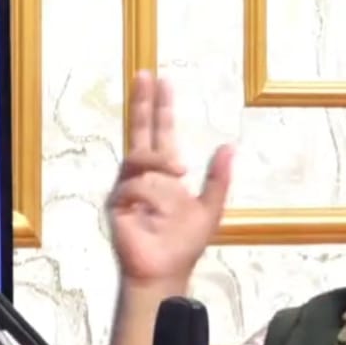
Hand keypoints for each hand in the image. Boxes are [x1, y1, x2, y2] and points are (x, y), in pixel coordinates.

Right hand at [107, 71, 232, 281]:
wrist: (165, 269)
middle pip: (140, 130)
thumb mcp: (210, 208)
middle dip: (143, 102)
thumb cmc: (184, 243)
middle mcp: (144, 174)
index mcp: (165, 172)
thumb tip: (228, 147)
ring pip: (142, 160)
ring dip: (161, 164)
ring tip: (178, 173)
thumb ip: (218, 179)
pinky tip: (154, 209)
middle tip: (145, 75)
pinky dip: (149, 196)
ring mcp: (127, 186)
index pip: (160, 132)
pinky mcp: (117, 202)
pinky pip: (134, 187)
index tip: (160, 81)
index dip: (160, 108)